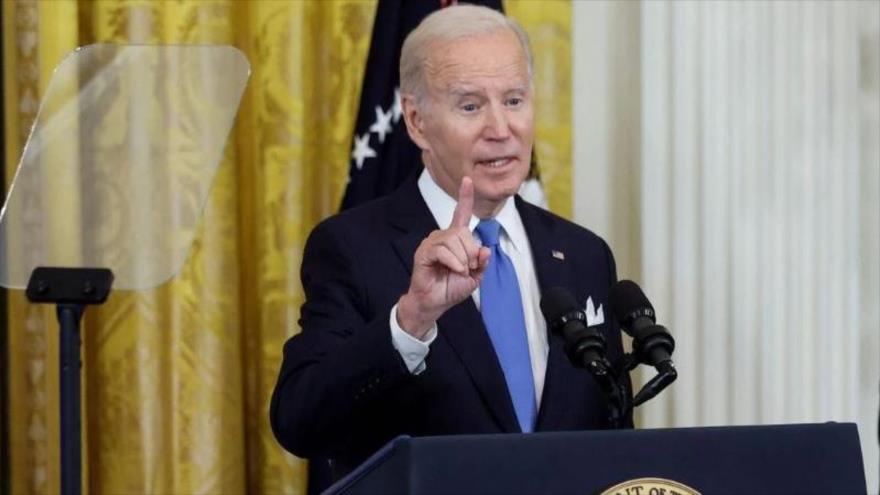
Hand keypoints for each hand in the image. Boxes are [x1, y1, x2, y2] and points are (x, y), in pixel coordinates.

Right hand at [397, 177, 490, 338]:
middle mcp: (442, 236)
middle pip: (463, 233)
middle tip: (467, 268)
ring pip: (454, 241)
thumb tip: (484, 249)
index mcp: (455, 238)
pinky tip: (454, 270)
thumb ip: (482, 262)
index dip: (465, 196)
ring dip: (462, 260)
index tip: (468, 179)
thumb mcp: (475, 276)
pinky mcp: (424, 252)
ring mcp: (431, 243)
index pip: (460, 213)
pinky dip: (454, 262)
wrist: (435, 303)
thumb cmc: (451, 288)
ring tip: (459, 271)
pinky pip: (443, 250)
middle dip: (471, 253)